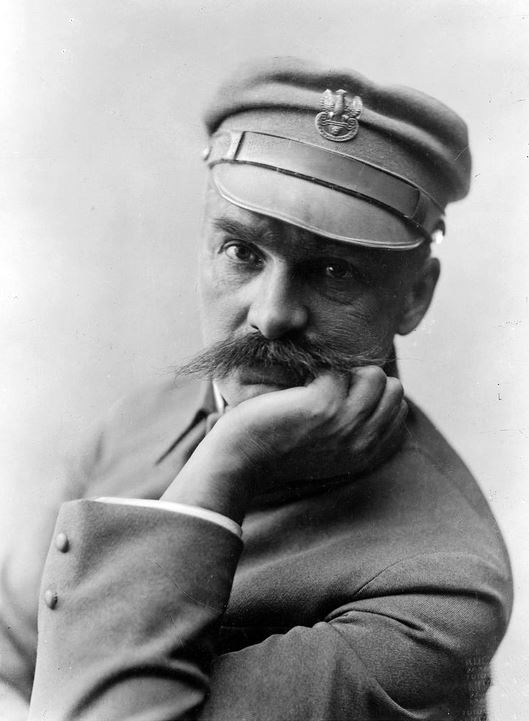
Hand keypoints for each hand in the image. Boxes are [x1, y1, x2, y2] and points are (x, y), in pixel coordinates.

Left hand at [216, 365, 406, 485]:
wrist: (240, 460)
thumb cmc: (276, 447)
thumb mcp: (328, 448)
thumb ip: (354, 428)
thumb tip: (373, 386)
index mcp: (366, 454)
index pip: (398, 410)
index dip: (372, 395)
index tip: (343, 396)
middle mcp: (363, 441)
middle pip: (393, 389)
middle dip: (364, 379)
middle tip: (329, 388)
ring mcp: (347, 423)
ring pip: (374, 375)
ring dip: (346, 372)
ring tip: (316, 386)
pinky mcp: (325, 405)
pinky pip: (338, 370)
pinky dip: (317, 370)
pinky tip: (297, 387)